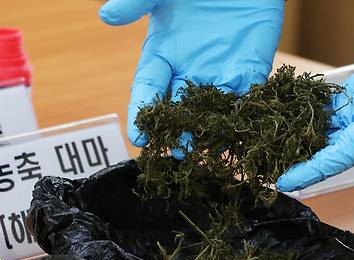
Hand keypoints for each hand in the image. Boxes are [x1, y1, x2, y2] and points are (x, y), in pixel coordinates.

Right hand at [99, 0, 283, 156]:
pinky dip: (242, 114)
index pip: (147, 89)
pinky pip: (246, 97)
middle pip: (178, 109)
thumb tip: (105, 15)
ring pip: (211, 111)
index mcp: (162, 57)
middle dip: (176, 131)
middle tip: (175, 151)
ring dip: (207, 132)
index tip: (138, 136)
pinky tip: (237, 131)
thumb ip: (135, 3)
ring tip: (203, 151)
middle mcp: (188, 72)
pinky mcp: (249, 70)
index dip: (142, 112)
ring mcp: (219, 73)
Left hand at [277, 0, 353, 191]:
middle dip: (303, 164)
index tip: (289, 180)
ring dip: (304, 146)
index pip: (344, 155)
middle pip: (332, 152)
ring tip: (274, 154)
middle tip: (271, 172)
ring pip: (330, 136)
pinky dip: (310, 121)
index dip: (314, 169)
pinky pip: (331, 115)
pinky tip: (288, 123)